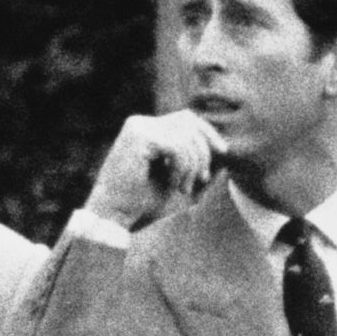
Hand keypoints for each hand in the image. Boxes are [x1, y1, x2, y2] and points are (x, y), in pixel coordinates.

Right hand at [85, 111, 225, 229]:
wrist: (113, 217)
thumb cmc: (140, 204)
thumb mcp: (174, 178)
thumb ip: (192, 160)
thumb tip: (224, 145)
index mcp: (144, 128)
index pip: (185, 118)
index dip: (207, 132)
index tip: (222, 153)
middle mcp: (139, 123)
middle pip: (188, 120)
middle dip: (203, 149)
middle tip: (202, 179)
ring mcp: (138, 128)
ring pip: (185, 134)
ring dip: (192, 164)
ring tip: (183, 188)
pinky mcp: (139, 138)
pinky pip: (177, 146)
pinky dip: (182, 168)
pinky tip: (173, 185)